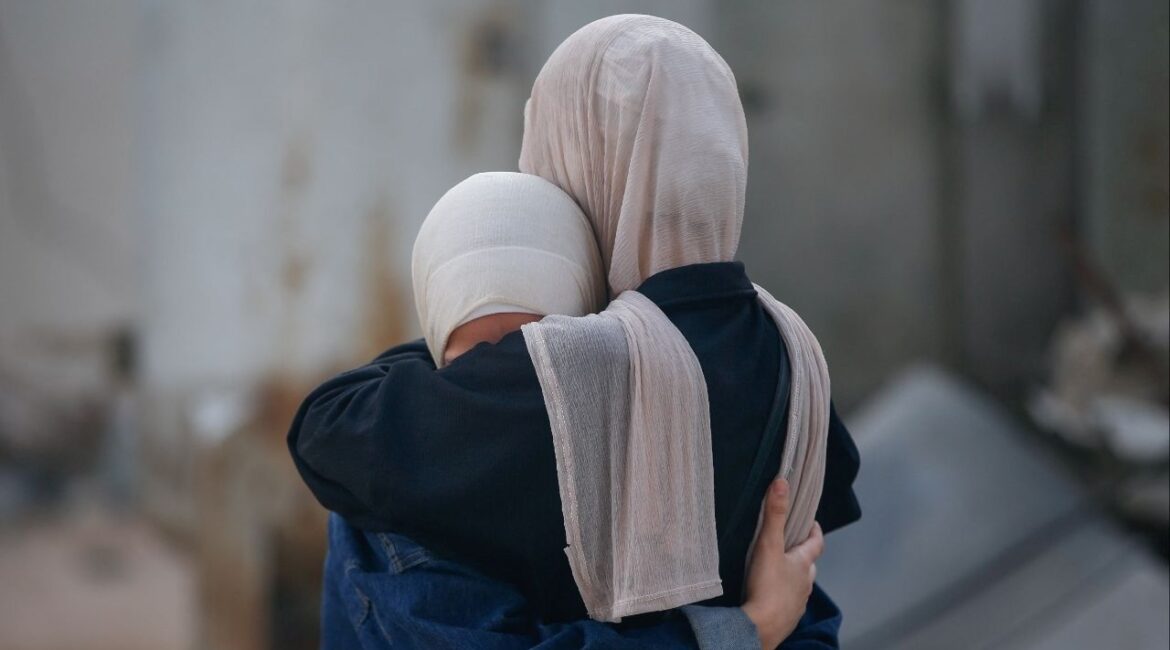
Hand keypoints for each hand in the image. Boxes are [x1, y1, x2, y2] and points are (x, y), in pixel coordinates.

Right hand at [740, 478, 824, 649]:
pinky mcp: (787, 617)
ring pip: (800, 584)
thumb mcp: (768, 545)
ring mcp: (798, 602)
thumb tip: (782, 481)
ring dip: (793, 575)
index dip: (814, 530)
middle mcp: (805, 583)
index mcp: (804, 563)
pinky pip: (789, 601)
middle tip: (789, 544)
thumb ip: (774, 514)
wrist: (760, 628)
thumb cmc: (767, 586)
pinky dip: (783, 594)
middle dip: (802, 553)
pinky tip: (770, 593)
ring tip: (778, 569)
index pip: (816, 542)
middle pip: (809, 564)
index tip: (810, 521)